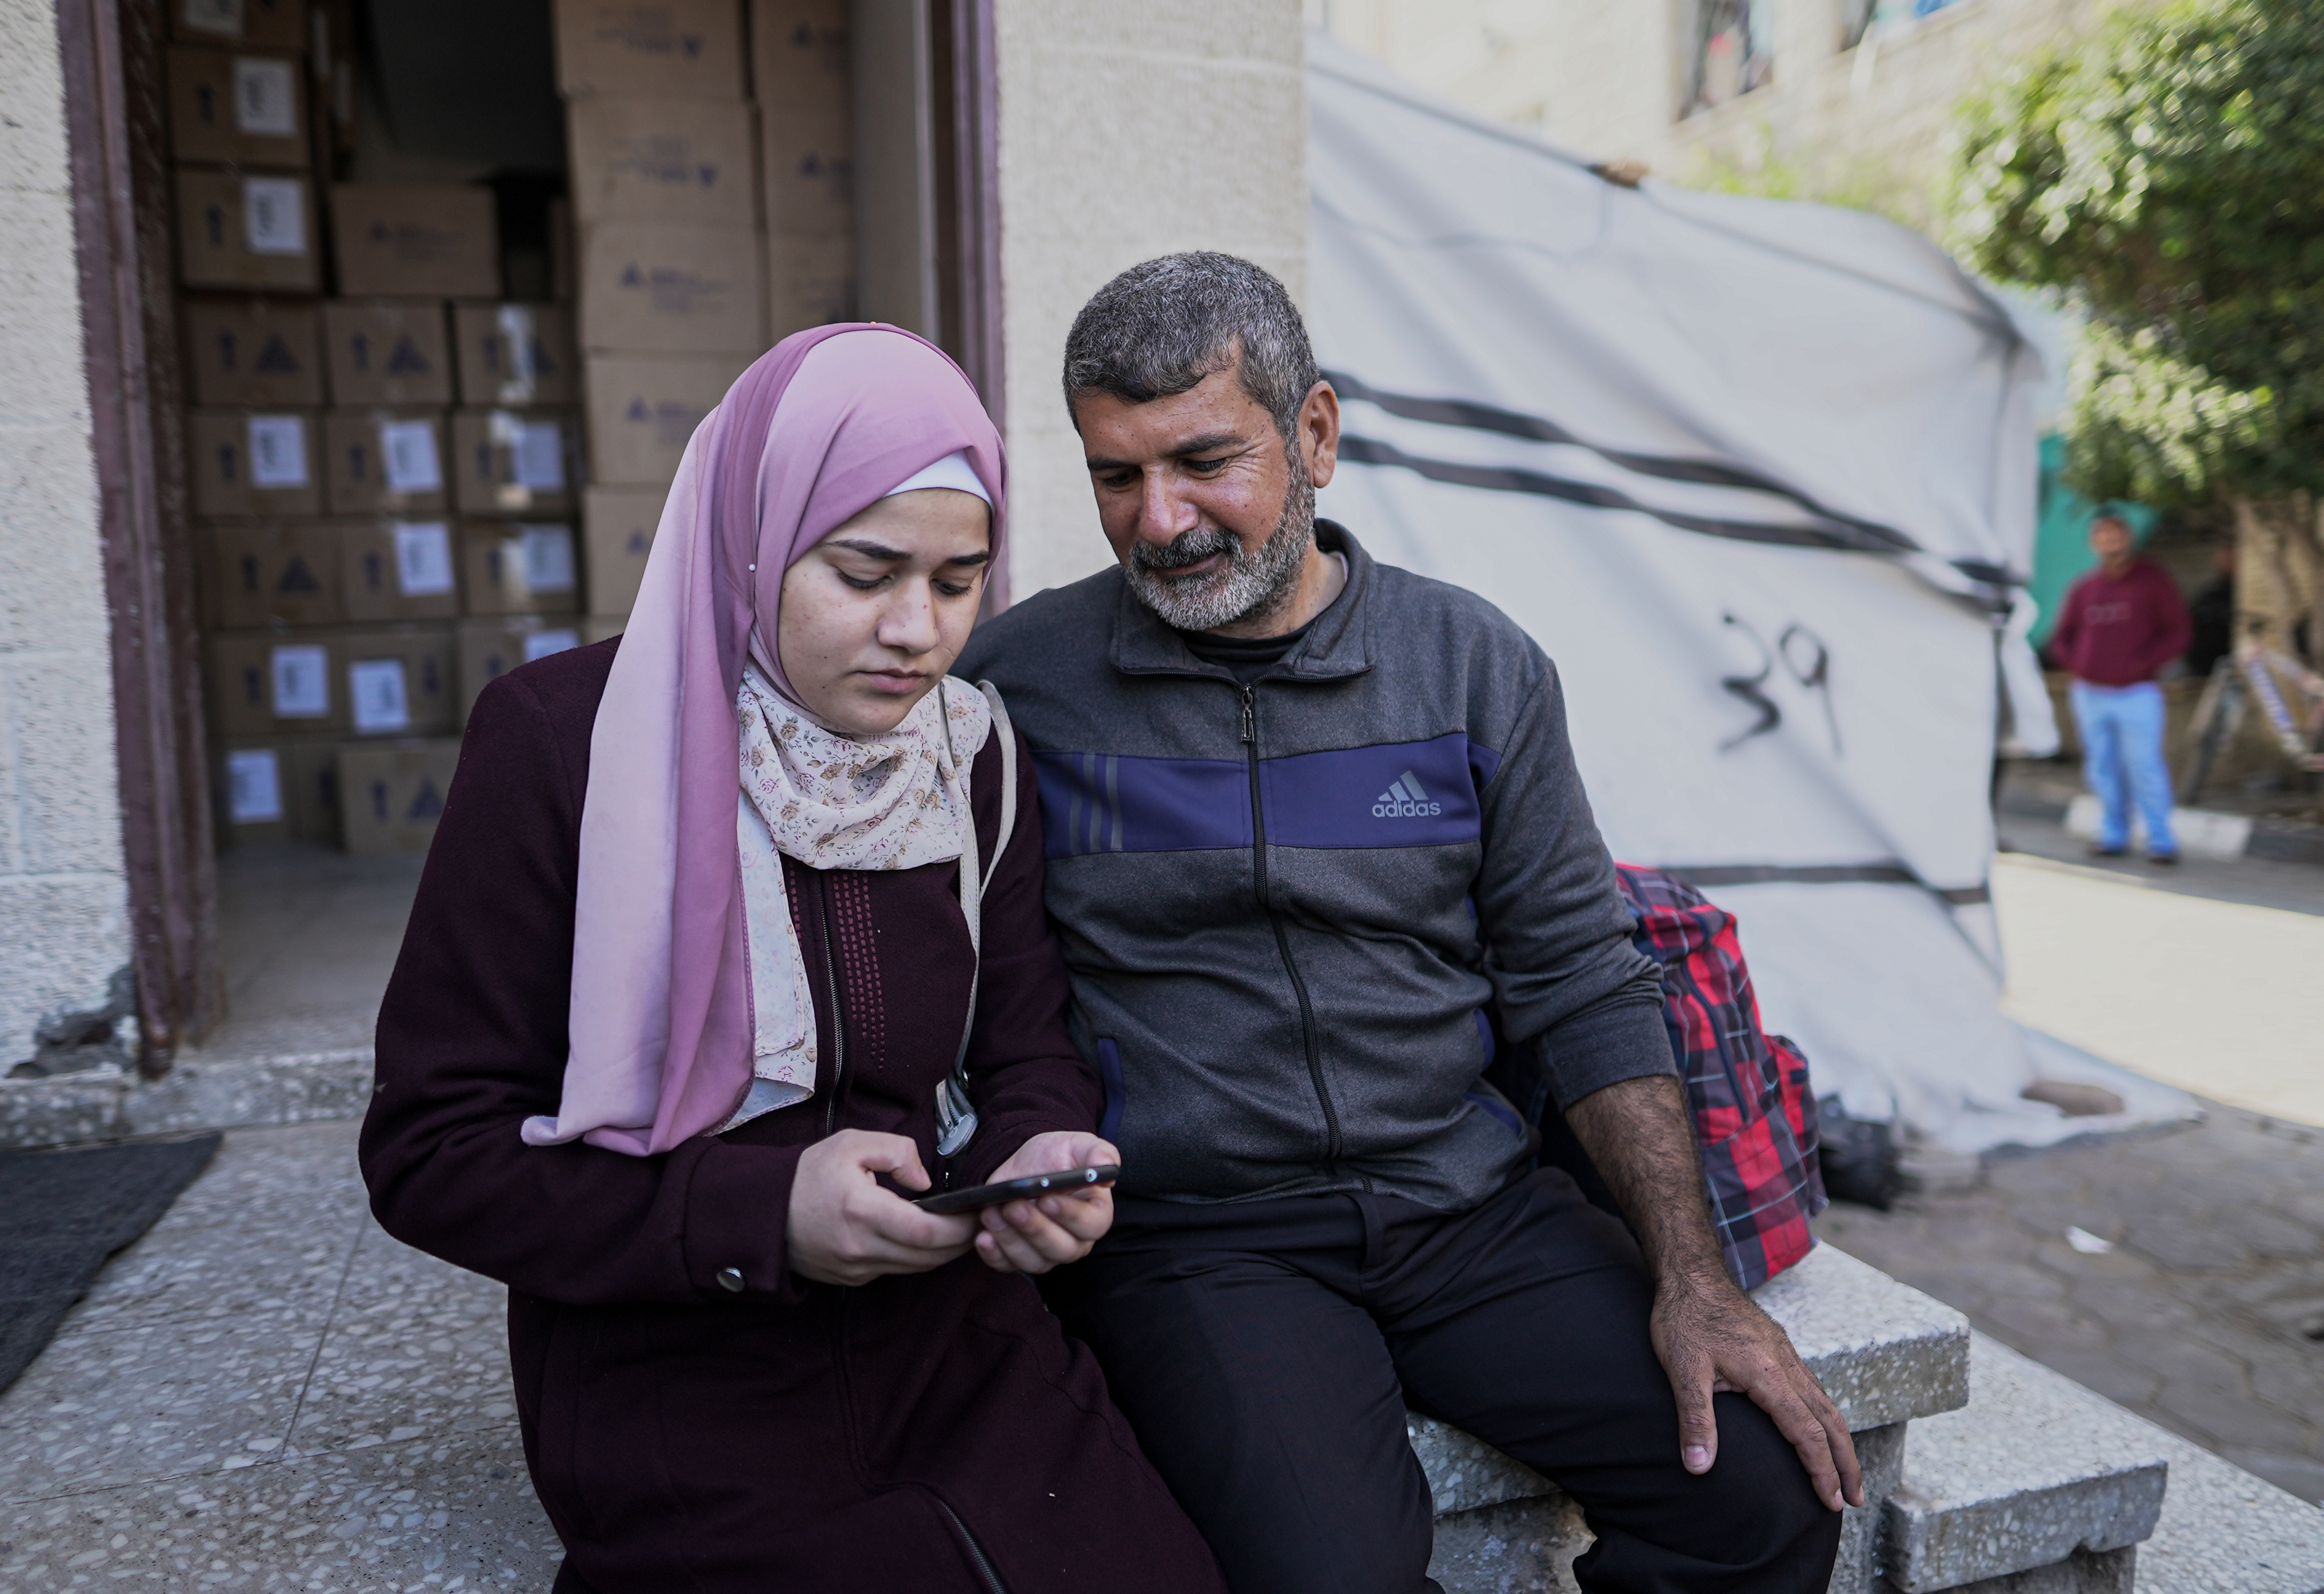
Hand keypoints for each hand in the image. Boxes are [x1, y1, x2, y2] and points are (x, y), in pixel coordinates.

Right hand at [787, 1130, 975, 1285]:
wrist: (765, 1211)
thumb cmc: (808, 1174)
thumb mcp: (851, 1144)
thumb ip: (896, 1152)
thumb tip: (925, 1182)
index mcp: (861, 1211)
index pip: (926, 1232)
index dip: (958, 1226)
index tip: (975, 1210)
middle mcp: (860, 1248)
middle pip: (927, 1256)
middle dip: (959, 1241)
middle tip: (977, 1221)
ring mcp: (855, 1268)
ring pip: (915, 1268)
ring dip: (941, 1252)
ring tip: (957, 1228)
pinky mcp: (851, 1278)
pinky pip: (894, 1270)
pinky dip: (916, 1257)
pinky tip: (924, 1237)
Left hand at [971, 1131, 1117, 1275]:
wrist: (1023, 1165)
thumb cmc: (1055, 1157)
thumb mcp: (1077, 1146)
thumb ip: (1098, 1154)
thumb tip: (1106, 1170)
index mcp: (1094, 1215)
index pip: (1092, 1225)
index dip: (1071, 1215)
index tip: (1047, 1199)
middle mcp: (1074, 1241)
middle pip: (1061, 1248)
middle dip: (1034, 1228)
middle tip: (1013, 1206)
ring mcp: (1045, 1253)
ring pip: (1033, 1260)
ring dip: (1010, 1239)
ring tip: (992, 1213)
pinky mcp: (1017, 1257)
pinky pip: (1007, 1265)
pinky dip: (993, 1254)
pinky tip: (983, 1237)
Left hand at [1650, 1268, 1862, 1511]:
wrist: (1691, 1271)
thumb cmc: (1684, 1318)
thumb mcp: (1681, 1370)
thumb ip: (1694, 1419)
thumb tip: (1698, 1467)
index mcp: (1769, 1373)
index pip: (1807, 1433)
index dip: (1821, 1471)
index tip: (1832, 1501)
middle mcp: (1786, 1363)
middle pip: (1830, 1420)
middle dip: (1846, 1463)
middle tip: (1855, 1499)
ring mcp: (1785, 1353)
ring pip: (1825, 1402)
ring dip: (1839, 1441)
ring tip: (1845, 1473)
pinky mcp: (1778, 1347)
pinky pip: (1812, 1387)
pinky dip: (1824, 1415)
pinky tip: (1817, 1427)